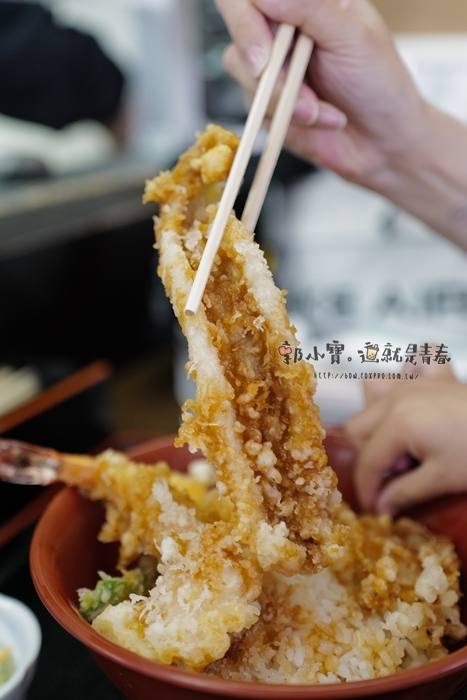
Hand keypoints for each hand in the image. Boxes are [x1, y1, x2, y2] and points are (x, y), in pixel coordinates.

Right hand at [215, 0, 424, 185]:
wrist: (382, 143)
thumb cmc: (379, 84)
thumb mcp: (352, 37)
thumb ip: (310, 8)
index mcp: (309, 1)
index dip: (246, 15)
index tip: (264, 46)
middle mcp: (285, 29)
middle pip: (239, 23)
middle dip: (255, 54)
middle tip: (267, 71)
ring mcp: (273, 66)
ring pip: (240, 67)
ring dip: (281, 94)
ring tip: (318, 109)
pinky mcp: (267, 102)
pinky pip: (254, 104)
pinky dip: (286, 116)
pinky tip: (318, 119)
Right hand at [346, 377, 466, 515]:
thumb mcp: (441, 480)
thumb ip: (404, 493)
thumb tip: (380, 509)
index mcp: (397, 423)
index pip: (367, 460)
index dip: (367, 489)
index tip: (376, 510)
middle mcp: (397, 397)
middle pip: (359, 427)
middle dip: (370, 456)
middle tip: (396, 478)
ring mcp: (416, 381)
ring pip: (373, 392)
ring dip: (377, 416)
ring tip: (399, 442)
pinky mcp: (437, 375)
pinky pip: (414, 360)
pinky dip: (410, 373)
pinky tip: (418, 396)